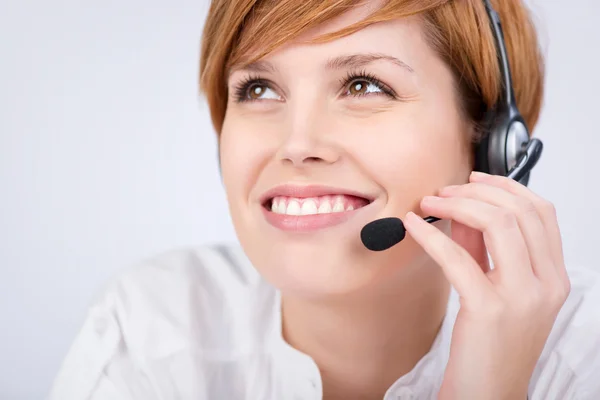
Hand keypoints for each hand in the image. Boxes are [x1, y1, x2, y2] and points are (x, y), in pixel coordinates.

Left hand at [403, 171, 570, 399]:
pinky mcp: (488, 310)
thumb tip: (463, 210)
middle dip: (475, 192)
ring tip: (429, 204)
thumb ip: (486, 249)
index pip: (541, 213)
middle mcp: (546, 285)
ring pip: (497, 224)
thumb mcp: (498, 289)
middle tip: (443, 192)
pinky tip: (413, 227)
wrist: (488, 393)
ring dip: (456, 205)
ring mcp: (521, 297)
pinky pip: (458, 257)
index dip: (506, 186)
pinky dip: (431, 235)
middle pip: (519, 211)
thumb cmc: (491, 345)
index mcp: (554, 278)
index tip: (475, 179)